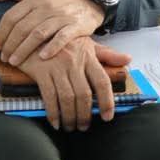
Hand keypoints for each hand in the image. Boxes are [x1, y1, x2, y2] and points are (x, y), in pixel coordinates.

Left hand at [0, 0, 102, 64]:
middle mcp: (46, 6)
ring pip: (38, 34)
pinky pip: (62, 37)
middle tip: (3, 58)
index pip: (11, 17)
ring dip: (24, 49)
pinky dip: (51, 47)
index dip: (1, 32)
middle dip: (10, 45)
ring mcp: (62, 16)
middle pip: (22, 28)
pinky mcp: (76, 26)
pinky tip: (42, 58)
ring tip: (15, 61)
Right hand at [13, 39, 132, 130]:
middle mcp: (73, 61)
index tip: (107, 117)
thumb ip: (106, 54)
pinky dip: (53, 112)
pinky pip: (49, 96)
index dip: (107, 102)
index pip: (102, 82)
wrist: (31, 32)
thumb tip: (128, 60)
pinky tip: (55, 121)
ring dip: (70, 116)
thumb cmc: (60, 40)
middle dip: (85, 115)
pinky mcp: (40, 71)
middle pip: (84, 94)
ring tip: (70, 126)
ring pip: (67, 98)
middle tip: (83, 127)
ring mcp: (56, 66)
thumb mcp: (84, 42)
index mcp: (87, 56)